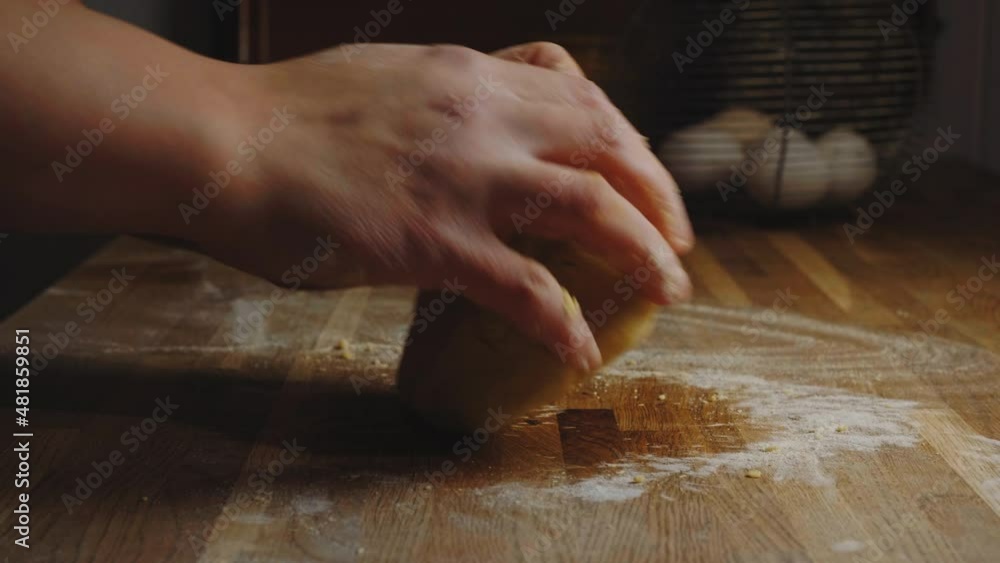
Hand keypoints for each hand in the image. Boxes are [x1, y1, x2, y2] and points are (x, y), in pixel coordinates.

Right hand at [197, 42, 693, 368]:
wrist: (223, 142)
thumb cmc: (289, 116)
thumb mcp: (387, 77)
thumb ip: (448, 97)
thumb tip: (480, 126)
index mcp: (469, 75)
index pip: (583, 94)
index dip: (630, 139)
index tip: (644, 178)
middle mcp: (481, 115)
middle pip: (609, 144)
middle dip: (660, 194)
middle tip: (677, 241)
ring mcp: (461, 178)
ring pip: (591, 208)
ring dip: (643, 254)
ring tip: (667, 290)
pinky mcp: (430, 240)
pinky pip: (524, 287)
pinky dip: (564, 323)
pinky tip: (581, 351)